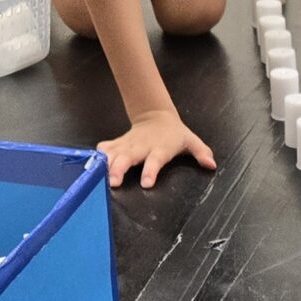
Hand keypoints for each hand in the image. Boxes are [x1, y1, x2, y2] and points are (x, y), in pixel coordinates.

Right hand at [101, 109, 215, 188]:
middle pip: (128, 158)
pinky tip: (89, 165)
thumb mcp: (190, 141)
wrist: (156, 116)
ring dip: (104, 164)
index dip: (151, 171)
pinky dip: (97, 156)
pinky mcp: (117, 144)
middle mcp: (141, 147)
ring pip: (113, 154)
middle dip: (119, 169)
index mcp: (159, 148)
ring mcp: (127, 145)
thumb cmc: (174, 134)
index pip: (155, 160)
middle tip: (113, 182)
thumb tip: (211, 164)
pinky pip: (105, 149)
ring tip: (96, 177)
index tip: (146, 183)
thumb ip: (201, 152)